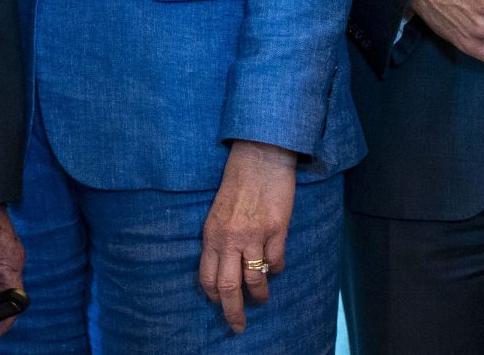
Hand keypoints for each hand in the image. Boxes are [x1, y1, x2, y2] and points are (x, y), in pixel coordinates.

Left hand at [199, 140, 297, 333]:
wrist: (260, 156)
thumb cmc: (238, 182)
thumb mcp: (218, 211)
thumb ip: (220, 238)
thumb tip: (226, 265)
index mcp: (212, 234)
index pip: (207, 277)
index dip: (214, 296)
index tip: (220, 304)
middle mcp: (229, 239)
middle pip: (228, 288)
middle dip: (233, 312)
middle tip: (238, 326)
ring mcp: (253, 236)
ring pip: (255, 280)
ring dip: (260, 294)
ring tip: (262, 298)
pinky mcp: (275, 230)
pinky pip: (275, 262)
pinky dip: (275, 269)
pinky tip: (275, 267)